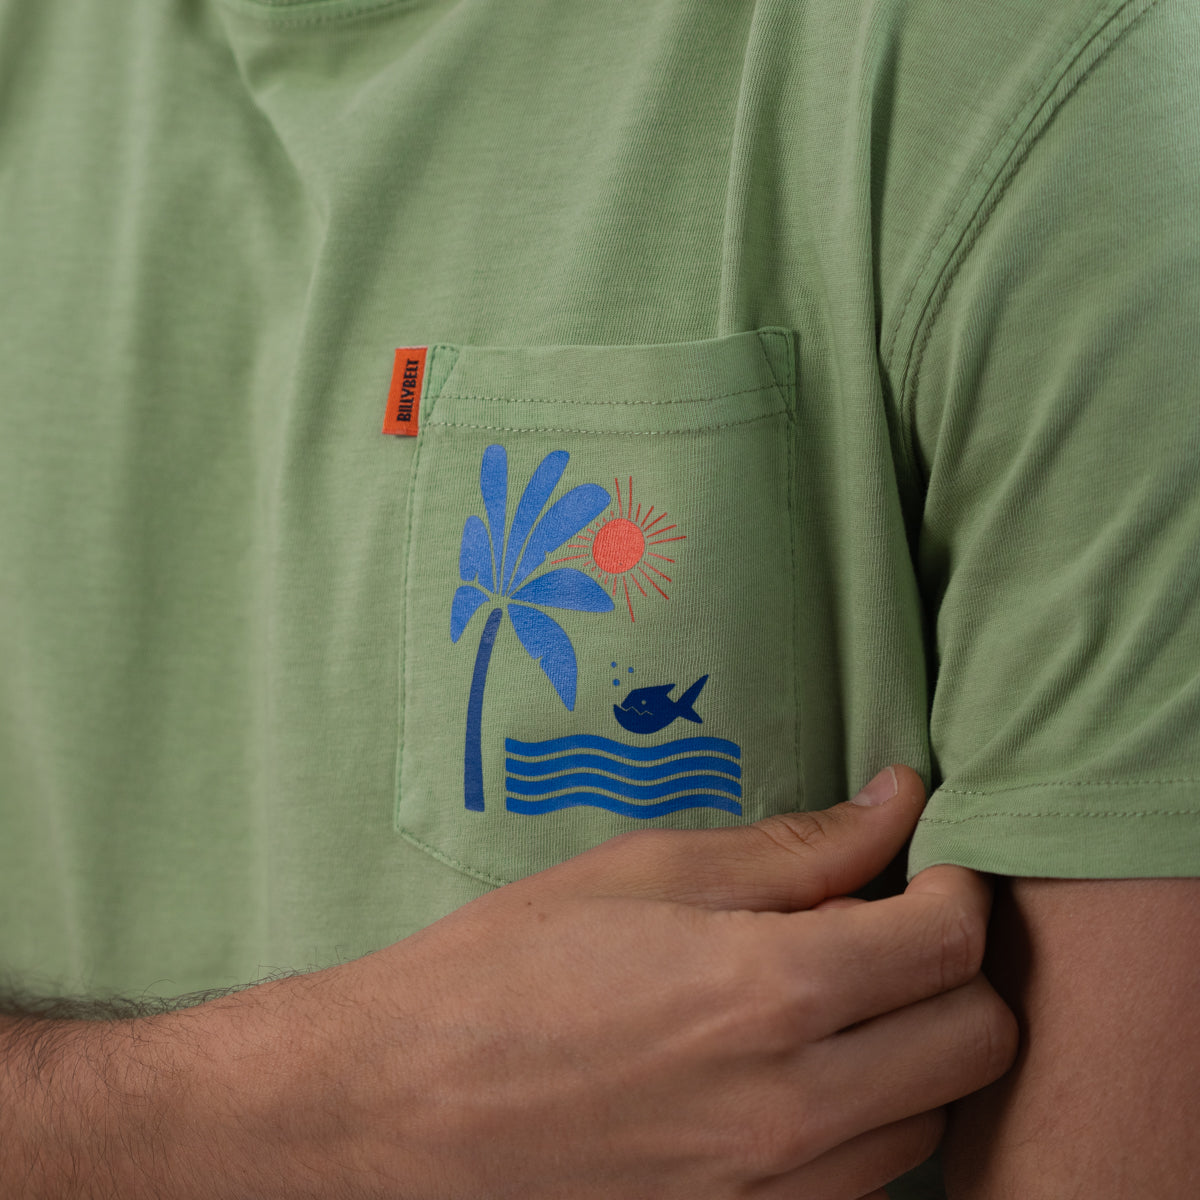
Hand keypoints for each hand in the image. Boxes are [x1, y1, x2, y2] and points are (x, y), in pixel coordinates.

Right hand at [180, 765, 1014, 1199]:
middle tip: (894, 931)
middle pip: (977, 1041)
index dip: (960, 888)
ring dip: (912, 1054)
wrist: (399, 1106)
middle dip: (956, 972)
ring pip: (932, 1122)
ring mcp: (773, 1194)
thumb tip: (896, 801)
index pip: (951, 942)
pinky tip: (795, 1077)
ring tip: (837, 1006)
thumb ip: (793, 846)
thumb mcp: (647, 870)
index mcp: (770, 991)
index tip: (930, 867)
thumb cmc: (510, 968)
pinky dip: (860, 1125)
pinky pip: (863, 1188)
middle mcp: (793, 1109)